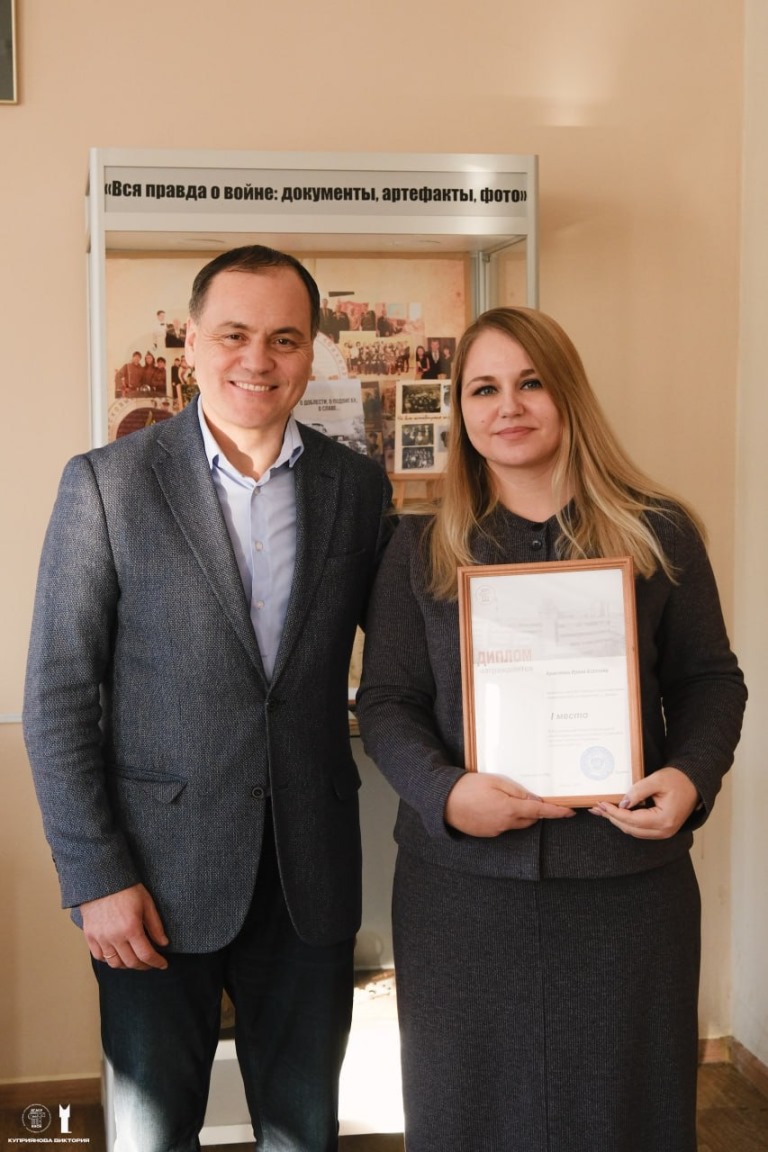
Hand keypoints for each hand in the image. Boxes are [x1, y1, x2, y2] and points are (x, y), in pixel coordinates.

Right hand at [81, 883, 168, 969]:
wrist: (100, 879)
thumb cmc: (126, 888)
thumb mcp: (147, 903)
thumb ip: (155, 926)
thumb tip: (163, 943)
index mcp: (131, 928)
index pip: (146, 955)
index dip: (156, 962)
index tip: (163, 964)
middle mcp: (114, 937)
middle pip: (131, 962)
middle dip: (144, 966)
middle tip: (151, 963)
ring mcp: (100, 938)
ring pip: (115, 963)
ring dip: (127, 965)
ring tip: (136, 960)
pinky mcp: (90, 936)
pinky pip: (99, 957)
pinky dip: (110, 960)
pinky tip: (118, 955)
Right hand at [445, 772, 575, 836]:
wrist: (443, 801)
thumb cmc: (469, 787)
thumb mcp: (496, 782)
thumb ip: (518, 792)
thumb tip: (536, 801)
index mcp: (510, 809)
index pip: (541, 812)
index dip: (557, 812)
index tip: (570, 812)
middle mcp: (506, 824)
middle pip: (530, 819)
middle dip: (534, 810)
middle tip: (528, 796)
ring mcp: (496, 830)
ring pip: (516, 823)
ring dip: (518, 814)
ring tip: (503, 798)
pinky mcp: (487, 833)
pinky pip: (503, 826)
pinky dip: (504, 817)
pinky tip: (491, 806)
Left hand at [589, 767, 698, 839]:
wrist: (694, 784)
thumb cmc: (678, 780)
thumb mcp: (656, 780)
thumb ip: (638, 791)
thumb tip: (622, 803)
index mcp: (664, 819)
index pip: (632, 820)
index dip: (614, 812)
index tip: (601, 804)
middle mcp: (664, 830)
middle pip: (631, 829)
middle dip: (612, 818)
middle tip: (597, 808)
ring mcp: (664, 832)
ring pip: (634, 831)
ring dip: (618, 821)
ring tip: (602, 811)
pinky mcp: (661, 829)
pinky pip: (640, 829)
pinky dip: (627, 822)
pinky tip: (616, 814)